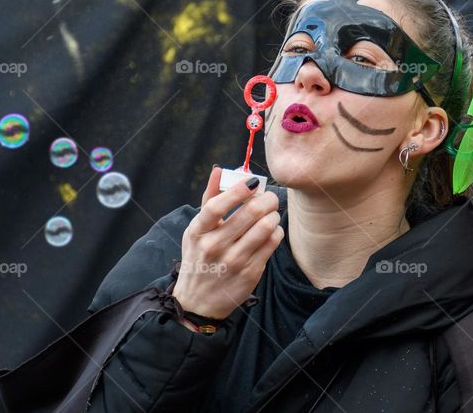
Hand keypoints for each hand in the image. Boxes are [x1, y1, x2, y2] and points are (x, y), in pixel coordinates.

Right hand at [171, 167, 282, 319]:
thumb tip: (218, 169)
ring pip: (266, 227)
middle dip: (267, 199)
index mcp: (198, 232)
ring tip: (271, 214)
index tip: (252, 182)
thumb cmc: (199, 258)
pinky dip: (276, 231)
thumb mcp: (196, 230)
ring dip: (274, 215)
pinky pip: (272, 243)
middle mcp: (214, 247)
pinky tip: (271, 230)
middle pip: (250, 213)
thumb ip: (209, 199)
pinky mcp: (250, 273)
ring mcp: (233, 261)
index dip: (237, 191)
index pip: (216, 206)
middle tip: (270, 197)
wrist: (198, 302)